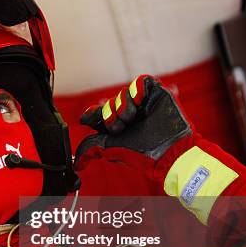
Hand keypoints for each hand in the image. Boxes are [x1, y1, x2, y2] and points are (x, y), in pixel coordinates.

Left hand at [75, 75, 191, 171]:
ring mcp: (142, 103)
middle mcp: (128, 113)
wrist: (168, 151)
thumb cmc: (141, 153)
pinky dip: (137, 90)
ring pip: (123, 93)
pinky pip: (141, 82)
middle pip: (109, 103)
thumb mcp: (110, 149)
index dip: (93, 114)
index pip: (99, 112)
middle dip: (110, 115)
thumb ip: (91, 149)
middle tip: (119, 126)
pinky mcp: (156, 94)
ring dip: (124, 106)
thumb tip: (77, 164)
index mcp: (116, 125)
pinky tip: (140, 101)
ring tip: (133, 118)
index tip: (86, 118)